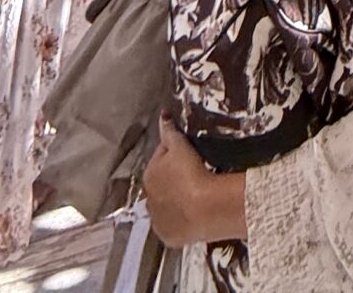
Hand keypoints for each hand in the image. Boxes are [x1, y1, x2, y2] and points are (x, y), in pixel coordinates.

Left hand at [144, 117, 246, 246]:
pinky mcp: (169, 236)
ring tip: (194, 195)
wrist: (204, 209)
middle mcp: (148, 198)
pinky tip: (192, 214)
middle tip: (194, 175)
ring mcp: (158, 220)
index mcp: (149, 174)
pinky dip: (180, 220)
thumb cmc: (192, 173)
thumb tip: (162, 116)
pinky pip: (174, 225)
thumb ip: (169, 131)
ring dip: (175, 200)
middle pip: (162, 182)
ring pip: (167, 205)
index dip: (176, 154)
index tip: (190, 155)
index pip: (161, 157)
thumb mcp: (180, 146)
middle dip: (173, 178)